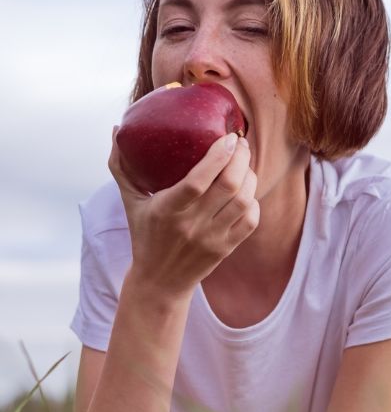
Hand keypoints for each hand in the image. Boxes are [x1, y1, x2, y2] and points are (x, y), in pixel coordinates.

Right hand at [109, 126, 259, 295]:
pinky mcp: (227, 248)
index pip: (197, 181)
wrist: (160, 281)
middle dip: (242, 159)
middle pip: (228, 186)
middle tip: (241, 143)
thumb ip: (122, 167)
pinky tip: (247, 189)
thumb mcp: (130, 202)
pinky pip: (251, 220)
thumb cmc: (145, 235)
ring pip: (244, 200)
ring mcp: (212, 238)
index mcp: (167, 210)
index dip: (217, 157)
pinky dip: (253, 200)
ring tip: (245, 163)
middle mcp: (192, 225)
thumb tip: (116, 129)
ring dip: (250, 176)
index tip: (228, 138)